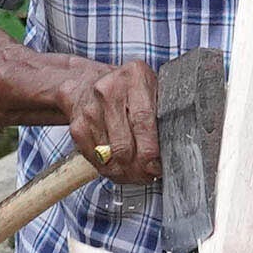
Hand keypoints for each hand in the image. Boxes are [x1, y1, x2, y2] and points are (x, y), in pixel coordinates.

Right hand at [60, 54, 162, 182]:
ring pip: (109, 157)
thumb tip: (175, 149)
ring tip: (137, 173)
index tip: (156, 167)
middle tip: (149, 175)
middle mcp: (108, 91)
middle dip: (138, 168)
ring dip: (125, 172)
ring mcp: (89, 110)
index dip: (150, 150)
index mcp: (134, 77)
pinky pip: (95, 160)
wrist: (85, 84)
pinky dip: (110, 170)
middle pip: (123, 145)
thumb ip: (164, 112)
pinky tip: (120, 167)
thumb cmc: (128, 90)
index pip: (143, 121)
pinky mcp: (77, 128)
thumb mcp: (151, 90)